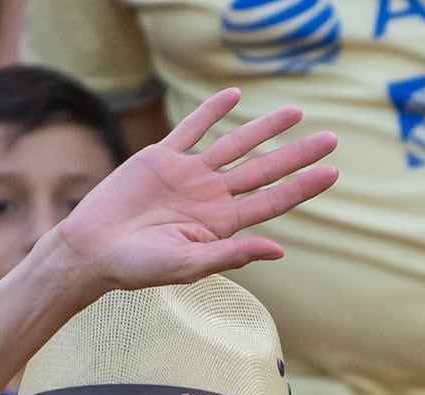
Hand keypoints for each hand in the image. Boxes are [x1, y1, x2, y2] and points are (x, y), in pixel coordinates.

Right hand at [47, 88, 336, 297]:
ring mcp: (188, 175)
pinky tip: (234, 97)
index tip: (332, 172)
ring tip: (295, 113)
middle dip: (297, 154)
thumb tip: (279, 250)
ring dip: (264, 129)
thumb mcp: (190, 265)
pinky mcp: (161, 158)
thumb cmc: (138, 267)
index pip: (272, 201)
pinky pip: (191, 128)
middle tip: (331, 139)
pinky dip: (211, 111)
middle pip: (264, 170)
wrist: (92, 250)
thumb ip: (233, 254)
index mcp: (221, 224)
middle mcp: (211, 197)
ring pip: (235, 145)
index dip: (303, 187)